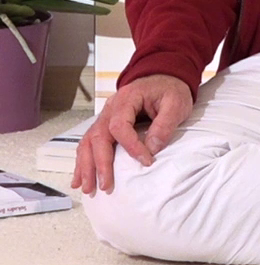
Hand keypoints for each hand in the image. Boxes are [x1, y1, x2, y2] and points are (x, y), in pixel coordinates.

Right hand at [71, 74, 192, 195]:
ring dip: (86, 166)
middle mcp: (111, 107)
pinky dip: (83, 161)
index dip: (131, 146)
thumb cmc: (169, 89)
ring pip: (88, 142)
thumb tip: (152, 148)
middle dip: (100, 163)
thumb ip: (165, 124)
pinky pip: (89, 143)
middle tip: (106, 185)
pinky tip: (79, 178)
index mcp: (127, 98)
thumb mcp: (176, 103)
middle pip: (98, 136)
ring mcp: (106, 116)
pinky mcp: (106, 124)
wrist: (165, 76)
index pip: (120, 126)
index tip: (146, 160)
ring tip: (87, 188)